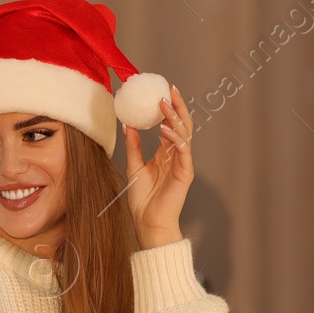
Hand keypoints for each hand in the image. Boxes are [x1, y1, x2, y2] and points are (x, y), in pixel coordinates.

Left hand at [122, 83, 194, 249]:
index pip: (170, 126)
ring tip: (165, 104)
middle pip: (181, 125)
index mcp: (166, 154)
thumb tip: (128, 125)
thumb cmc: (142, 200)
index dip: (168, 110)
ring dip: (175, 117)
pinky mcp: (185, 172)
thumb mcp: (134, 168)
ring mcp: (183, 163)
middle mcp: (176, 156)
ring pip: (184, 134)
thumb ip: (134, 147)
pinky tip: (165, 128)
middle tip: (169, 89)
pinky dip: (175, 138)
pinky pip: (183, 150)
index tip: (161, 93)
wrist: (148, 223)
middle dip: (177, 106)